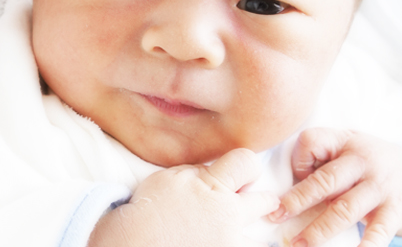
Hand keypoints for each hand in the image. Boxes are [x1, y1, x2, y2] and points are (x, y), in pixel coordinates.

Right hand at [89, 148, 279, 246]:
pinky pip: (235, 243)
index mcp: (214, 187)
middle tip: (257, 202)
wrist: (136, 245)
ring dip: (236, 226)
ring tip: (212, 228)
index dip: (245, 165)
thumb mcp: (170, 177)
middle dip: (263, 200)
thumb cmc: (148, 210)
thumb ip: (199, 172)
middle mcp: (228, 215)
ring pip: (250, 229)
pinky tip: (204, 239)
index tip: (242, 172)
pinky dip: (224, 240)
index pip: (247, 162)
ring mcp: (229, 240)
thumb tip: (217, 170)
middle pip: (265, 201)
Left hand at [269, 128, 401, 246]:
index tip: (292, 177)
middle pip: (326, 180)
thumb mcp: (349, 146)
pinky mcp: (395, 210)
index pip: (313, 141)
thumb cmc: (370, 162)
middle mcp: (362, 161)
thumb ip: (323, 156)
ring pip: (344, 209)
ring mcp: (380, 186)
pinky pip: (378, 232)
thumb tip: (288, 180)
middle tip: (276, 216)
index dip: (298, 159)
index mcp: (345, 141)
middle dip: (298, 200)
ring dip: (319, 230)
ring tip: (299, 245)